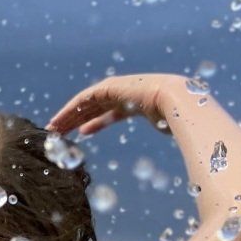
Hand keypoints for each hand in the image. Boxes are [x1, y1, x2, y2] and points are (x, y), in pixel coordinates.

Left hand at [47, 73, 193, 138]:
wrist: (180, 101)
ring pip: (85, 103)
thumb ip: (167, 135)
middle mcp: (124, 93)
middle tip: (57, 133)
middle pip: (92, 108)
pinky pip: (85, 99)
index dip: (91, 123)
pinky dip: (71, 109)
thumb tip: (187, 153)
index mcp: (135, 102)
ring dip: (68, 116)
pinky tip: (60, 120)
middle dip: (74, 120)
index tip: (77, 134)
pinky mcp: (110, 87)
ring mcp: (117, 88)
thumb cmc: (179, 119)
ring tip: (53, 129)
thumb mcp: (167, 130)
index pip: (106, 113)